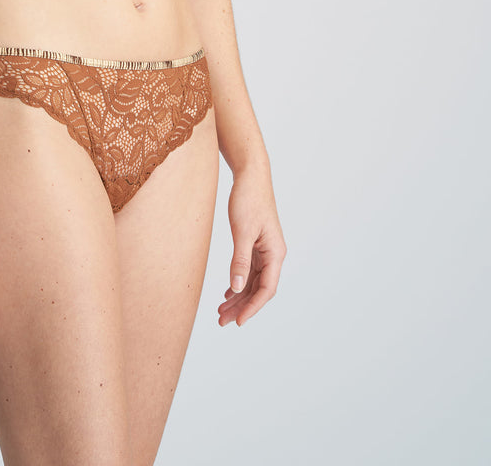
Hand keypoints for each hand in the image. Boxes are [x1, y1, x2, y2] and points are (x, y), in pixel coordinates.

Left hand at [218, 165, 285, 327]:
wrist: (250, 175)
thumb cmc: (248, 199)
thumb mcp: (242, 231)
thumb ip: (240, 261)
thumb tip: (237, 288)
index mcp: (275, 252)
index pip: (267, 289)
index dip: (252, 307)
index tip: (238, 322)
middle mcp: (273, 254)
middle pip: (259, 288)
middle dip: (242, 306)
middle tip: (221, 321)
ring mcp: (265, 249)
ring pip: (253, 281)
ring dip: (238, 297)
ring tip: (220, 311)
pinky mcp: (256, 243)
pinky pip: (249, 270)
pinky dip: (239, 282)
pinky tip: (227, 293)